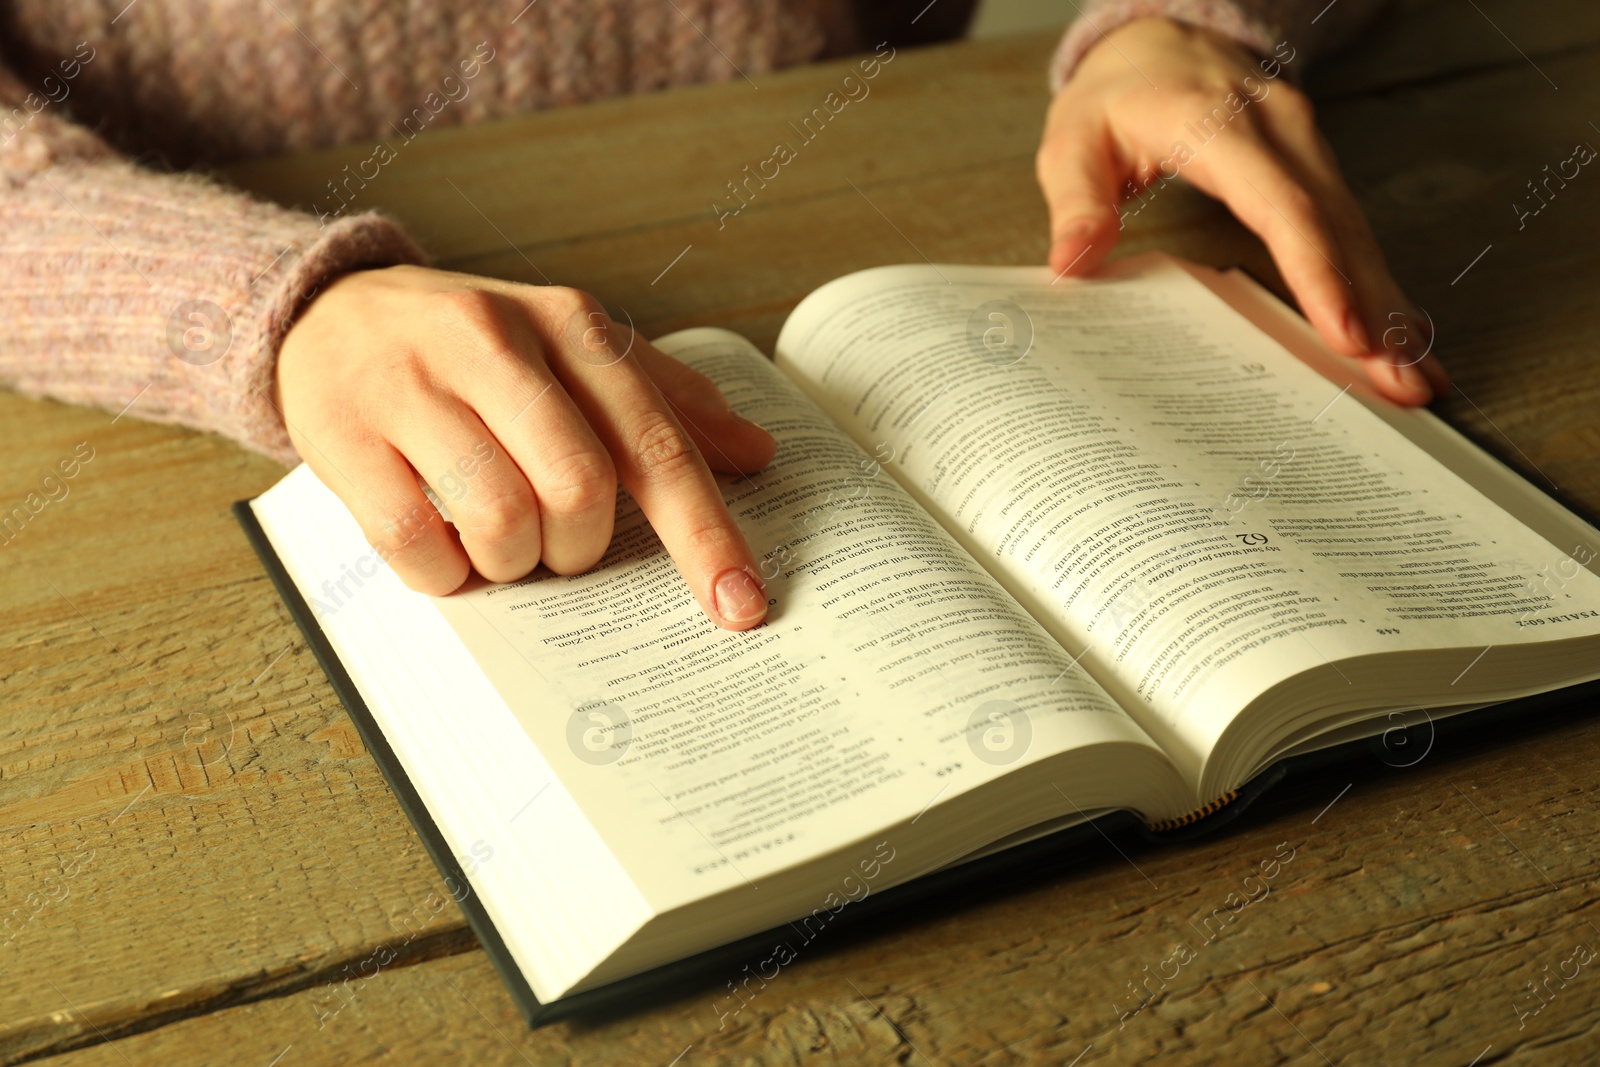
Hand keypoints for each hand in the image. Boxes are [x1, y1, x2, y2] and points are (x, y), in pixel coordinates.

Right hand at [274, 265, 776, 629]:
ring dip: (514, 562)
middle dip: (582, 546)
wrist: (329, 311)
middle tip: (561, 544)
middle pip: (581, 487)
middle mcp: (496, 343)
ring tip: (500, 542)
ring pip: (500, 517)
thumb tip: (757, 454)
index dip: (704, 533)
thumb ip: (666, 400)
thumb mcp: (574, 350)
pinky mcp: (344, 435)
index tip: (740, 605)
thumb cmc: (477, 348)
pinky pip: (413, 541)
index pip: (654, 442)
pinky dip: (444, 572)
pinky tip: (445, 550)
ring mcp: (413, 386)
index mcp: (570, 325)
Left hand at [1036, 17, 1449, 403]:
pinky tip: (1404, 335)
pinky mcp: (1316, 169)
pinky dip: (1378, 286)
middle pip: (1338, 229)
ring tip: (1416, 375)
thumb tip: (1073, 263)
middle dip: (1375, 310)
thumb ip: (1075, 202)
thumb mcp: (1072, 142)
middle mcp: (1281, 132)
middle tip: (1402, 382)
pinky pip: (1352, 232)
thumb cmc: (1115, 99)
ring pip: (1358, 234)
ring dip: (1389, 306)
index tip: (1345, 333)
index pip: (1282, 206)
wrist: (1159, 42)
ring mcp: (1308, 148)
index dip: (1317, 272)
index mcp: (1219, 126)